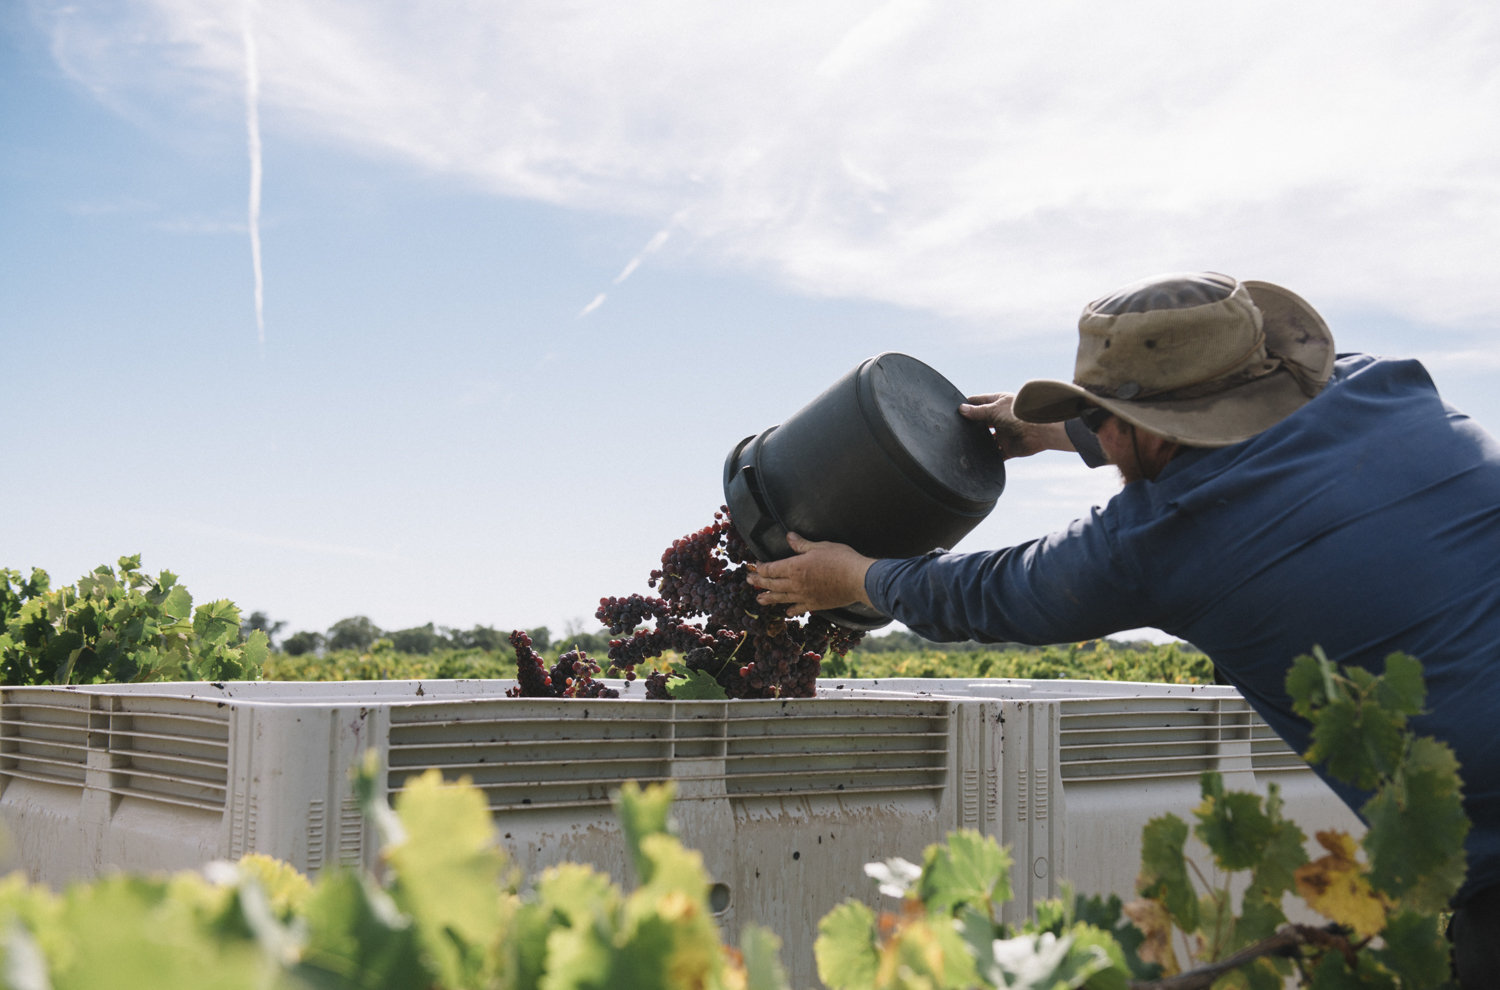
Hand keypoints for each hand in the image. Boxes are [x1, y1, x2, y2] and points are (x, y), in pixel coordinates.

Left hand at [744, 533, 875, 617]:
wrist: (857, 579)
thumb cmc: (840, 559)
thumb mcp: (819, 546)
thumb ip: (802, 544)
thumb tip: (789, 536)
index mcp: (794, 567)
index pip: (771, 569)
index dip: (761, 567)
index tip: (755, 565)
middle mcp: (795, 584)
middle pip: (772, 583)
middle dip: (759, 581)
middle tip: (749, 580)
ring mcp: (804, 596)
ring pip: (781, 597)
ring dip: (768, 598)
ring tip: (759, 599)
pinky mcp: (814, 604)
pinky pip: (798, 608)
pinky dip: (791, 610)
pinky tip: (787, 611)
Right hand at [960, 392, 1075, 458]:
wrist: (1040, 431)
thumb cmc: (1020, 414)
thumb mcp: (995, 410)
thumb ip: (978, 412)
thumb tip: (961, 409)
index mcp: (997, 403)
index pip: (977, 402)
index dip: (966, 405)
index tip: (953, 410)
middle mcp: (999, 418)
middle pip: (980, 422)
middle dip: (970, 425)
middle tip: (955, 429)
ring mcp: (1003, 433)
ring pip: (986, 439)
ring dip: (978, 442)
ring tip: (962, 443)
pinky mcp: (1007, 448)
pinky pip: (995, 454)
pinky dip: (988, 457)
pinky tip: (976, 457)